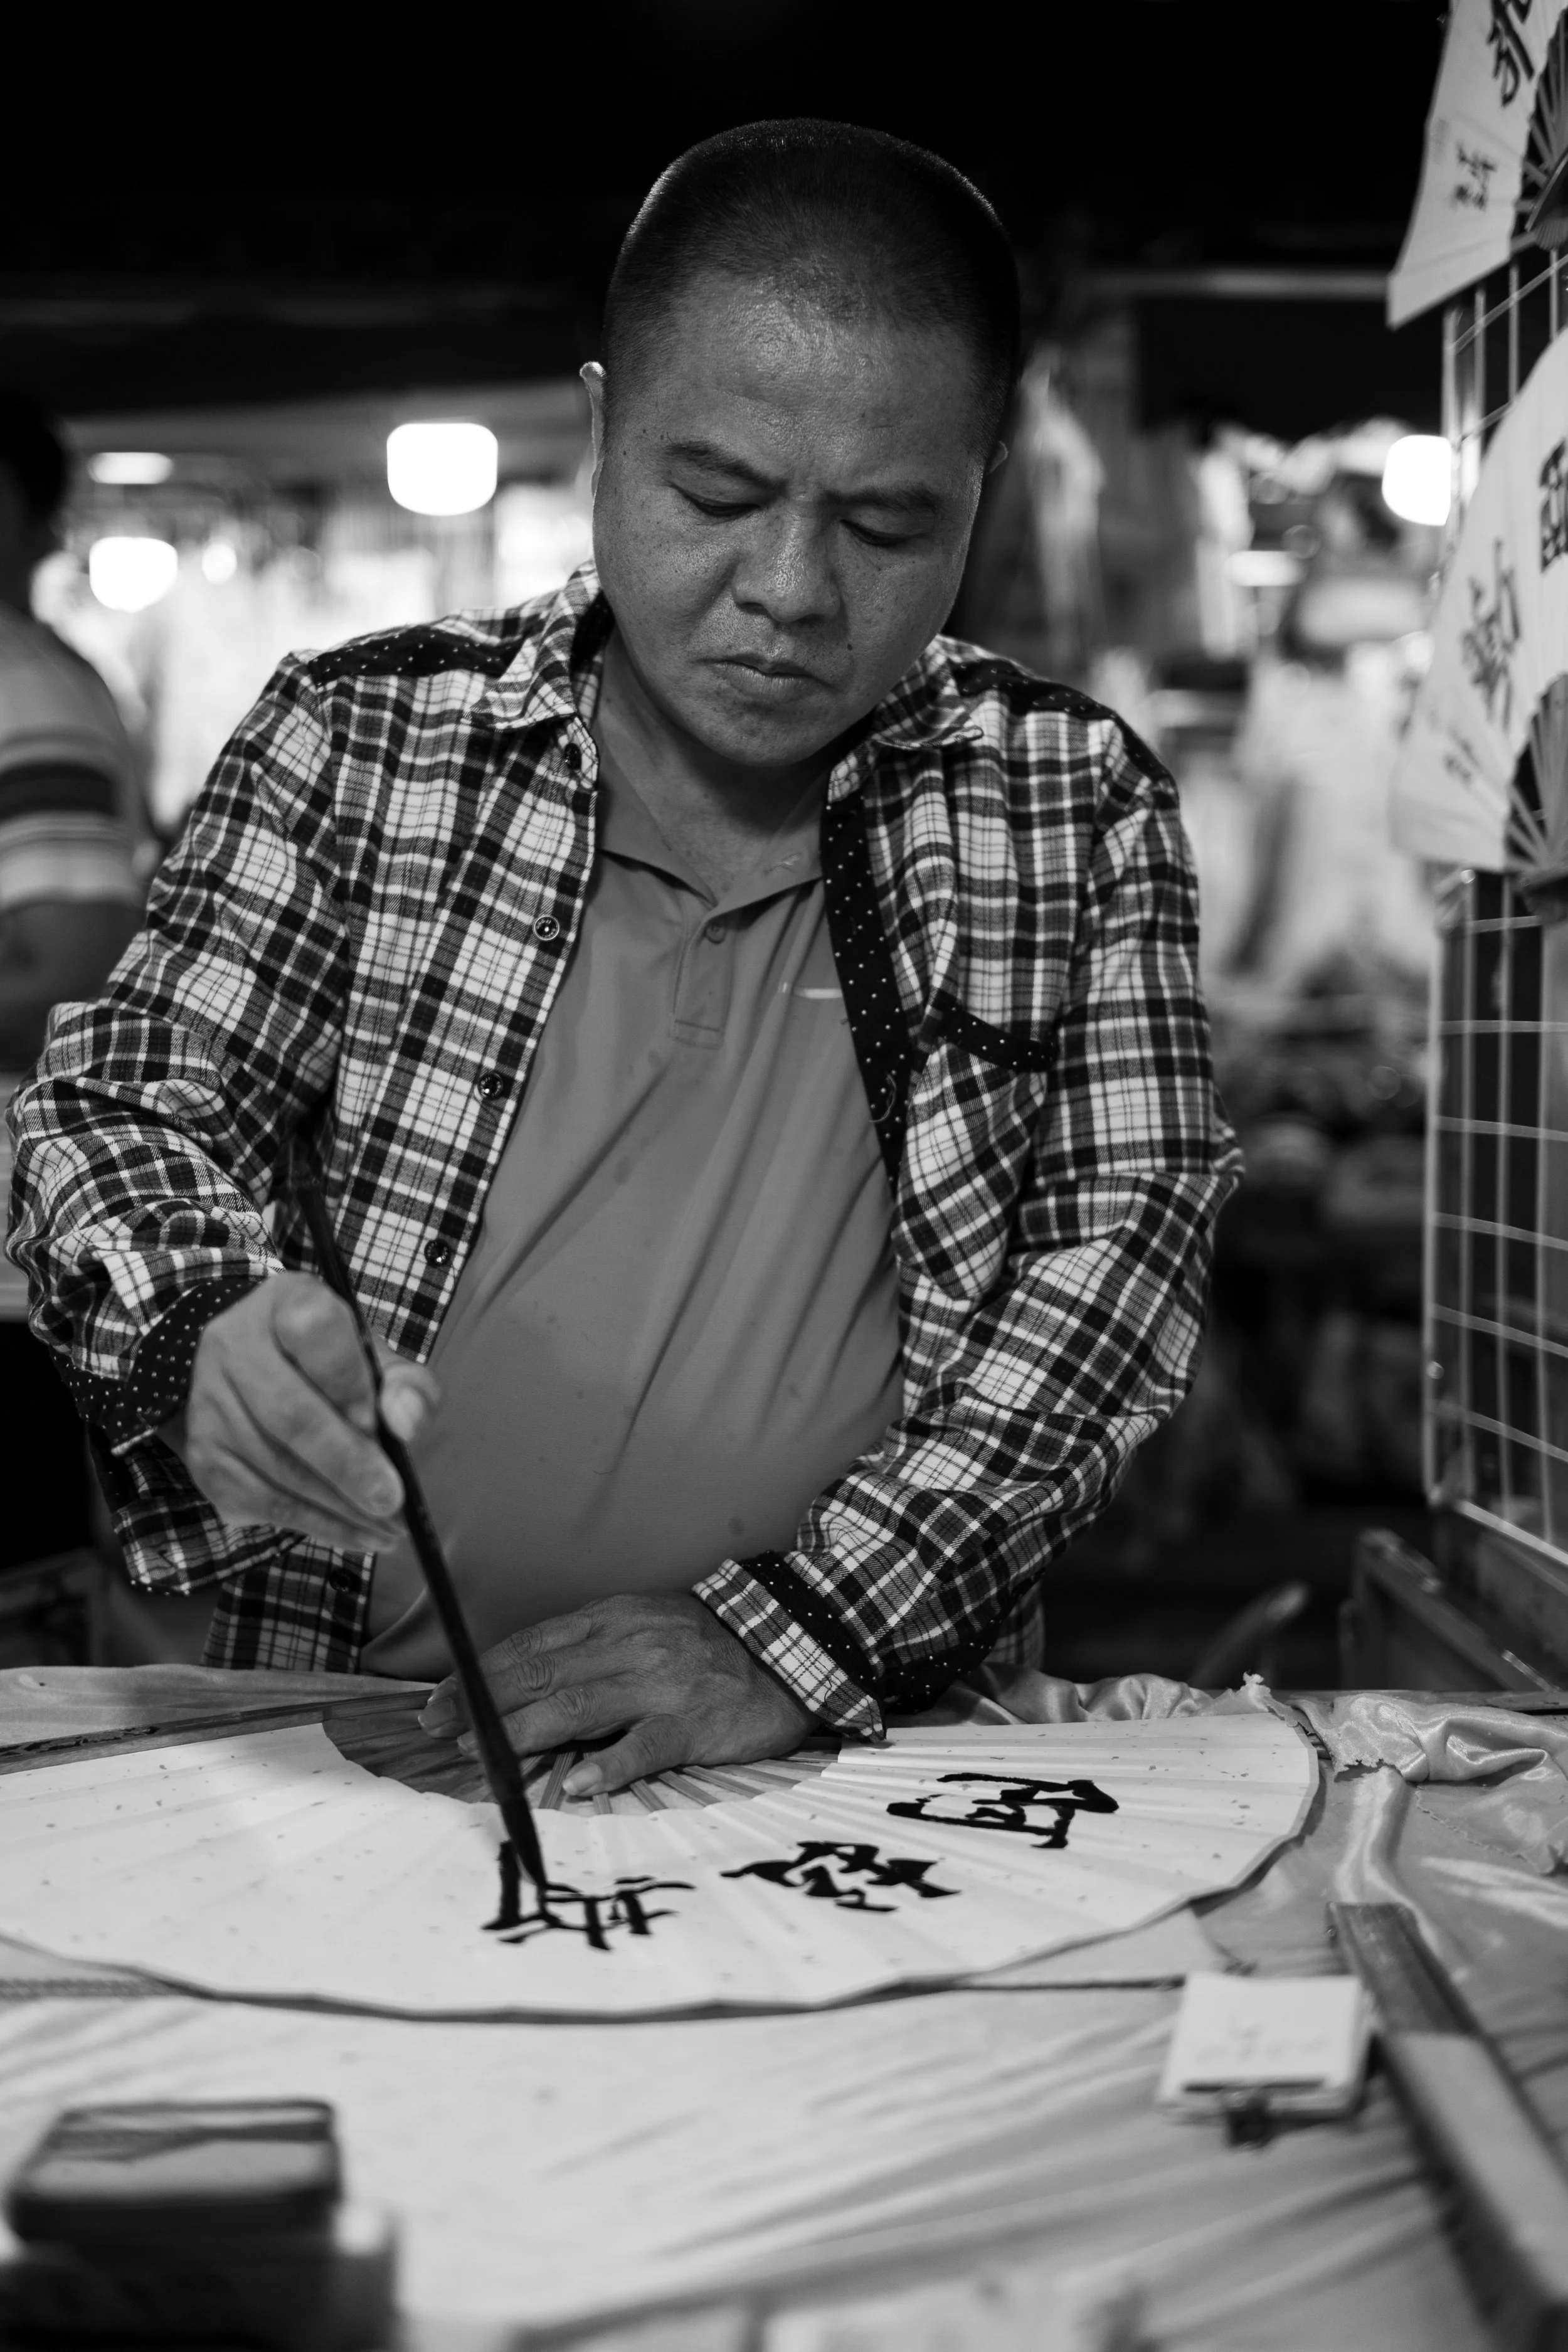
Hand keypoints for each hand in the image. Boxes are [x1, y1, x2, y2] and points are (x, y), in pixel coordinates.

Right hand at [170, 1273, 438, 1552]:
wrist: (244, 1372)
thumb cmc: (325, 1364)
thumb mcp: (373, 1356)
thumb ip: (405, 1383)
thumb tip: (408, 1423)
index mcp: (287, 1303)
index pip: (314, 1329)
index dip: (348, 1383)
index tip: (379, 1424)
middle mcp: (235, 1346)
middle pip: (289, 1413)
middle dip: (347, 1464)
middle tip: (391, 1501)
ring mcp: (210, 1403)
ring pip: (274, 1467)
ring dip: (337, 1508)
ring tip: (388, 1529)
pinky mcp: (204, 1457)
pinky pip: (259, 1502)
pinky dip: (314, 1524)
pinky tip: (354, 1533)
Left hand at [418, 1593, 812, 1792]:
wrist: (790, 1646)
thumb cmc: (707, 1645)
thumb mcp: (644, 1626)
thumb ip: (590, 1649)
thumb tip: (523, 1684)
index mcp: (614, 1619)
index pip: (530, 1646)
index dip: (479, 1674)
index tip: (440, 1700)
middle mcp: (631, 1645)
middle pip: (541, 1674)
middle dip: (482, 1703)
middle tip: (439, 1730)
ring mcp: (663, 1684)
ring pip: (578, 1706)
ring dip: (522, 1731)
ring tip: (484, 1752)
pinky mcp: (694, 1722)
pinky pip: (645, 1745)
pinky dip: (611, 1765)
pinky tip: (580, 1783)